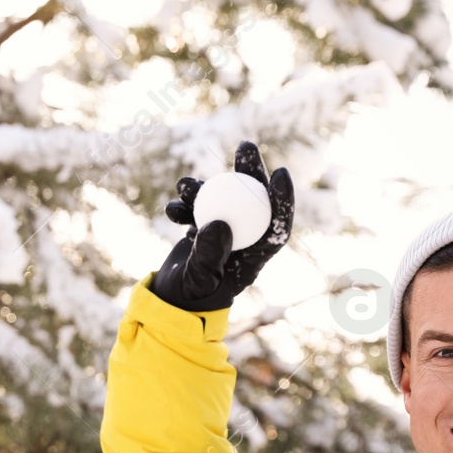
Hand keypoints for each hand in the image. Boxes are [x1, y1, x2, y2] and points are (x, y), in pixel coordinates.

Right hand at [149, 140, 294, 312]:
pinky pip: (200, 208)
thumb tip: (219, 222)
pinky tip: (173, 208)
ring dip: (207, 186)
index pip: (277, 226)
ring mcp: (223, 234)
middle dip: (252, 171)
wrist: (168, 305)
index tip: (280, 173)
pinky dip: (186, 204)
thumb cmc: (189, 300)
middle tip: (245, 147)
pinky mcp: (204, 230)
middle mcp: (243, 242)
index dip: (283, 199)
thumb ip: (209, 256)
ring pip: (224, 199)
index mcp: (255, 258)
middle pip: (254, 201)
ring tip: (184, 186)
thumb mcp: (198, 282)